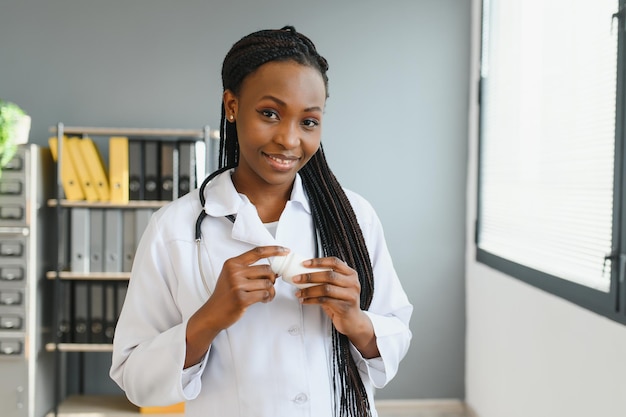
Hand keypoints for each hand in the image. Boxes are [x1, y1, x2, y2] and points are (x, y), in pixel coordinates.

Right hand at [185, 245, 287, 366]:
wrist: (213, 313)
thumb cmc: (225, 295)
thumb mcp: (232, 276)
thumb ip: (249, 269)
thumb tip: (273, 268)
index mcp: (232, 263)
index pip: (257, 252)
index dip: (274, 250)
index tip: (285, 251)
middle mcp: (234, 272)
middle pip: (266, 270)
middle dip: (271, 279)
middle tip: (268, 285)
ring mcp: (237, 285)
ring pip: (268, 283)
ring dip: (271, 291)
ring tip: (266, 295)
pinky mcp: (241, 298)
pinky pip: (265, 294)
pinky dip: (268, 298)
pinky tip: (263, 300)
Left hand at [292, 257, 378, 357]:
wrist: (353, 321)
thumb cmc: (343, 302)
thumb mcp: (338, 287)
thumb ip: (328, 279)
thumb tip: (305, 273)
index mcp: (350, 274)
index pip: (334, 262)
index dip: (318, 262)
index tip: (304, 263)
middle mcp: (352, 283)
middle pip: (329, 275)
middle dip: (310, 276)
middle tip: (297, 278)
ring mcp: (350, 295)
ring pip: (326, 289)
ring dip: (308, 290)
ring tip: (298, 292)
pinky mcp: (345, 307)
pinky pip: (324, 301)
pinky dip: (311, 300)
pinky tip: (304, 300)